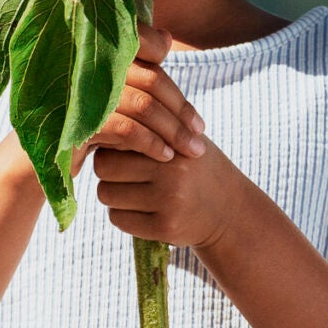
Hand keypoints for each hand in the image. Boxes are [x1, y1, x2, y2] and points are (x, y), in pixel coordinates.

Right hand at [73, 24, 206, 173]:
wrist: (35, 162)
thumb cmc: (77, 126)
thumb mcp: (107, 96)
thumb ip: (136, 70)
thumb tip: (167, 37)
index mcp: (93, 48)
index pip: (145, 47)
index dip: (173, 82)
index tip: (193, 114)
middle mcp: (86, 61)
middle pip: (152, 79)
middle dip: (181, 111)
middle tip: (200, 135)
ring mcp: (81, 88)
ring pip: (144, 104)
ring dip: (173, 131)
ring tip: (191, 151)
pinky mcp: (78, 119)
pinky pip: (127, 128)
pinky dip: (151, 143)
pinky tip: (164, 156)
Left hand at [87, 30, 248, 250]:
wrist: (230, 209)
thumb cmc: (194, 164)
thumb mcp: (181, 131)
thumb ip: (147, 115)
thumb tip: (97, 97)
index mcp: (172, 143)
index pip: (114, 139)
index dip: (113, 144)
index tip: (124, 148)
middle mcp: (171, 172)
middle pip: (104, 168)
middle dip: (110, 170)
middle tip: (127, 171)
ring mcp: (169, 203)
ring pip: (107, 196)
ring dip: (115, 194)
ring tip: (136, 190)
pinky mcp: (165, 229)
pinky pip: (118, 219)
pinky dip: (124, 215)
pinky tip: (144, 210)